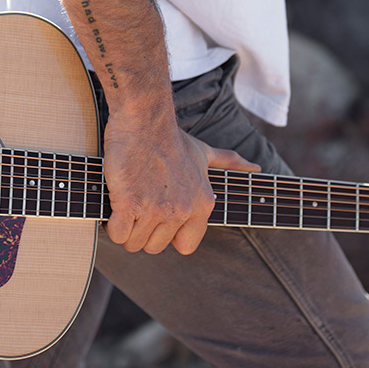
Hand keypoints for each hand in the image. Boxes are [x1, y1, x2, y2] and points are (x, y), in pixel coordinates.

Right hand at [102, 110, 259, 254]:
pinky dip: (112, 223)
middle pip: (155, 247)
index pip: (185, 247)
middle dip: (142, 232)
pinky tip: (115, 203)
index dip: (168, 236)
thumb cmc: (170, 138)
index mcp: (202, 204)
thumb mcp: (204, 153)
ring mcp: (157, 209)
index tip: (159, 217)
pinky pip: (118, 234)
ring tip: (127, 201)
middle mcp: (183, 210)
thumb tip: (256, 169)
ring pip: (134, 243)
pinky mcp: (130, 204)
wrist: (145, 119)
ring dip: (125, 228)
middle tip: (137, 206)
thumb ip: (229, 164)